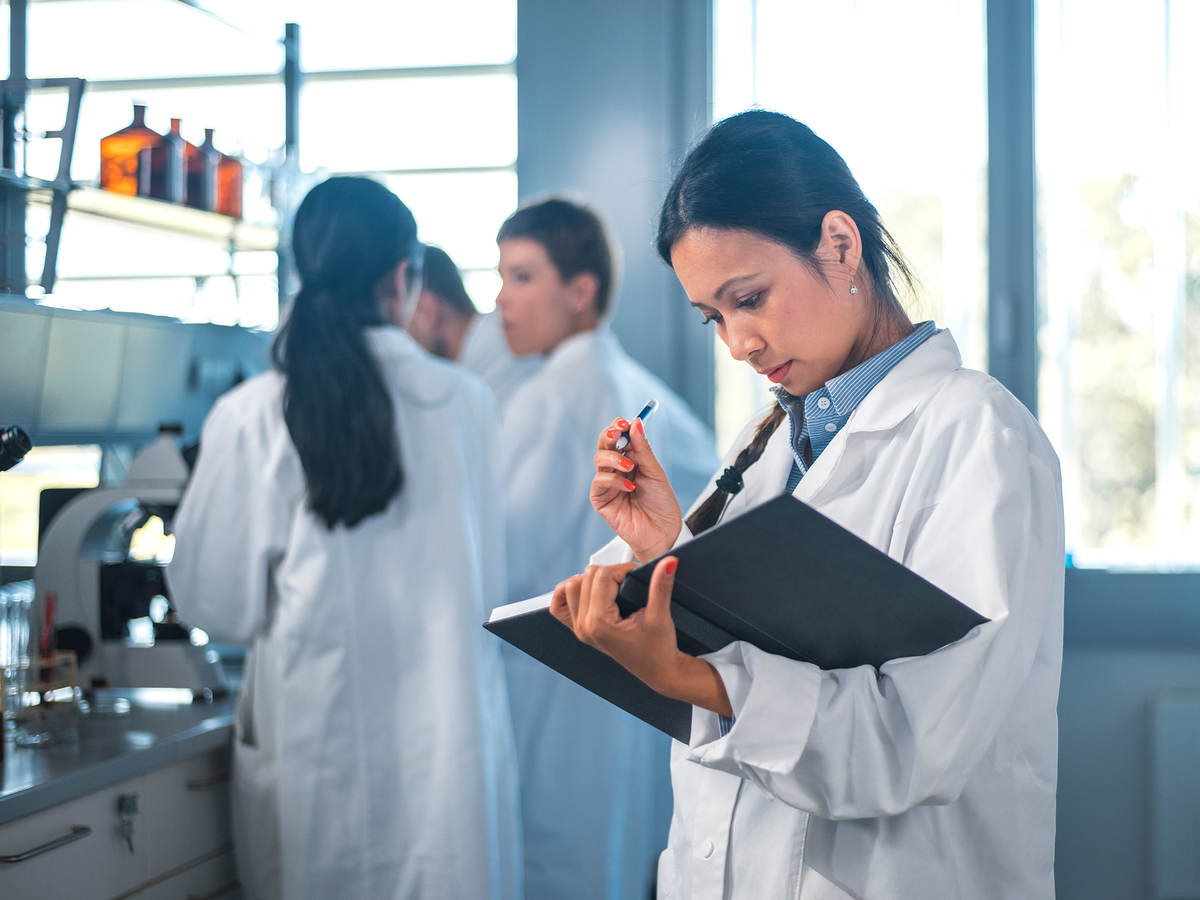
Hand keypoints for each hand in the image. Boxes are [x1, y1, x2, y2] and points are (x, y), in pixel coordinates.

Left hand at [549, 558, 731, 716]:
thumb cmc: (660, 649)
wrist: (660, 671)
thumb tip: (668, 562)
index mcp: (600, 623)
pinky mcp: (581, 630)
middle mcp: (584, 626)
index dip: (623, 569)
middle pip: (587, 577)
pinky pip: (559, 607)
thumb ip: (661, 585)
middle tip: (629, 583)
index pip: (602, 576)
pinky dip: (569, 593)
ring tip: (612, 586)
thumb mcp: (660, 615)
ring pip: (572, 586)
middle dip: (610, 573)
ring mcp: (580, 629)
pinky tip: (586, 591)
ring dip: (591, 580)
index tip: (637, 574)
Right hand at [590, 416, 681, 561]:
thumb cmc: (661, 504)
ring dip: (614, 459)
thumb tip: (635, 423)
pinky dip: (613, 480)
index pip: (619, 436)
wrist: (662, 531)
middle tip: (618, 432)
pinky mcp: (601, 499)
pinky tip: (629, 487)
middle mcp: (617, 469)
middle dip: (610, 435)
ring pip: (599, 459)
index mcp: (631, 459)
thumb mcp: (655, 472)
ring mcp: (608, 483)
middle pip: (605, 444)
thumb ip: (643, 449)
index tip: (625, 422)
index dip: (619, 427)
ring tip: (630, 468)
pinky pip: (599, 481)